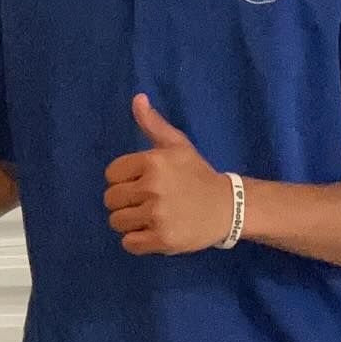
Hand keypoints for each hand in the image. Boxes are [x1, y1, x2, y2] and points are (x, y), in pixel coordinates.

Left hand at [104, 95, 234, 254]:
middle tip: (147, 202)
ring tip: (150, 217)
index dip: (123, 180)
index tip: (142, 183)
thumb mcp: (177, 145)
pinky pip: (129, 243)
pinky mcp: (162, 239)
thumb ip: (153, 124)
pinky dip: (137, 241)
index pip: (111, 174)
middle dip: (125, 202)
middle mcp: (152, 187)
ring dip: (130, 222)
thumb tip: (137, 98)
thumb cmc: (197, 175)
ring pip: (117, 222)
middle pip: (111, 199)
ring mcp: (157, 215)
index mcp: (152, 162)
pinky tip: (153, 232)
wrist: (229, 207)